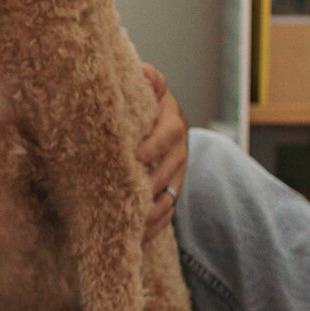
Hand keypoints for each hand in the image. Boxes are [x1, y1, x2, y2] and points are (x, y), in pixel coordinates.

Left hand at [135, 63, 187, 241]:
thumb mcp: (143, 87)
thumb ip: (146, 80)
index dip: (155, 145)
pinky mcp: (172, 187)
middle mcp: (178, 146)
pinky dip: (155, 226)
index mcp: (170, 119)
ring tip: (133, 227)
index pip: (169, 132)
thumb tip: (143, 71)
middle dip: (153, 185)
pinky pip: (168, 209)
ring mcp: (177, 169)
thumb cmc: (138, 100)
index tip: (136, 157)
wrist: (150, 115)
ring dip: (154, 212)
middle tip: (131, 200)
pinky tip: (139, 239)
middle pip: (172, 169)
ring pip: (171, 194)